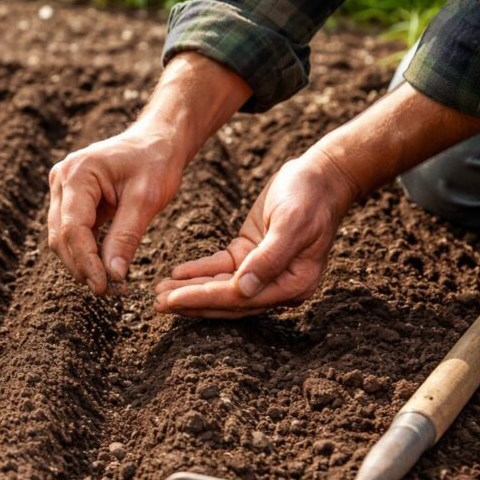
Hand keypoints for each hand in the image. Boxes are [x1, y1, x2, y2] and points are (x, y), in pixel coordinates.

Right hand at [46, 52, 252, 295]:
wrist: (157, 140)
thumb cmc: (156, 162)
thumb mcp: (147, 199)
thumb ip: (126, 237)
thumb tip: (113, 276)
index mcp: (78, 173)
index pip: (74, 228)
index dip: (86, 262)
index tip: (103, 287)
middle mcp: (61, 179)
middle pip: (61, 236)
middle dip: (81, 266)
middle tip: (107, 291)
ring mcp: (61, 188)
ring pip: (61, 238)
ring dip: (81, 262)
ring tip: (107, 282)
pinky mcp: (67, 198)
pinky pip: (70, 232)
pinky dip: (84, 251)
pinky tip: (102, 266)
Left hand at [154, 149, 357, 317]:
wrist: (323, 175)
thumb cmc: (310, 196)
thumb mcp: (291, 223)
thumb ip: (269, 258)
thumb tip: (244, 290)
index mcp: (293, 284)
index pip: (239, 298)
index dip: (202, 299)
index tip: (171, 301)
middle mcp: (279, 284)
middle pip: (227, 300)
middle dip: (190, 302)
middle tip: (156, 305)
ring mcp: (264, 271)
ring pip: (221, 287)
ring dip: (190, 290)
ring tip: (159, 292)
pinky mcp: (251, 254)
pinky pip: (221, 268)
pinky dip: (200, 272)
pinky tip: (176, 274)